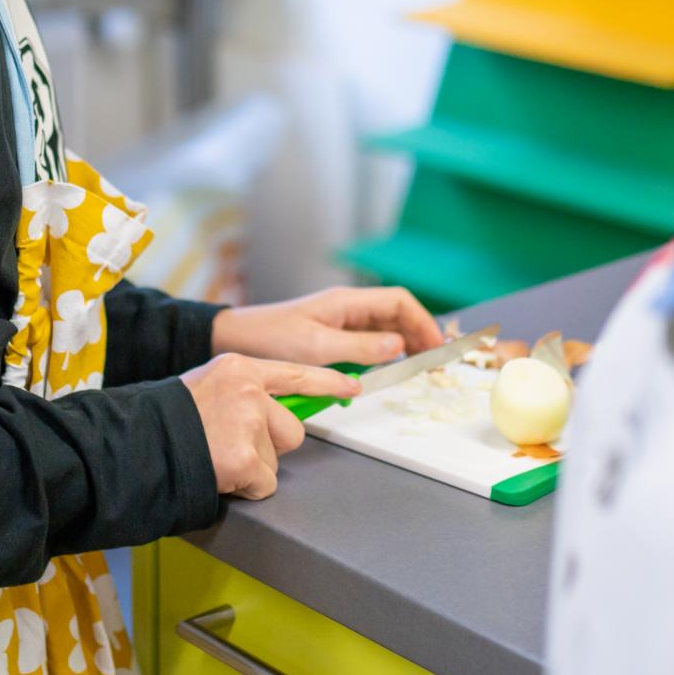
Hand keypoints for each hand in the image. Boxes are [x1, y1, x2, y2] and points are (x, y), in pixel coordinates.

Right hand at [181, 354, 357, 499]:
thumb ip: (242, 391)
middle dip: (271, 445)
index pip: (296, 373)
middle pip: (292, 429)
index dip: (328, 381)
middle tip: (231, 444)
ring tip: (217, 456)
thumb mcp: (207, 385)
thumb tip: (276, 412)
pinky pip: (264, 484)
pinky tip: (218, 472)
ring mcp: (248, 424)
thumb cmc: (167, 419)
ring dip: (254, 467)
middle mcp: (249, 391)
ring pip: (277, 459)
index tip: (354, 385)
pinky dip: (245, 487)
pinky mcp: (245, 458)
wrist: (136, 443)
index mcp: (239, 368)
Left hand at [211, 286, 443, 370]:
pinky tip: (381, 373)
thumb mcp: (317, 347)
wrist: (236, 339)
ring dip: (401, 348)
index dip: (423, 322)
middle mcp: (348, 307)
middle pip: (396, 315)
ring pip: (383, 331)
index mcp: (347, 301)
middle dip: (418, 336)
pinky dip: (378, 357)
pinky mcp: (331, 336)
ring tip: (415, 369)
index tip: (437, 346)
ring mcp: (340, 321)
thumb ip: (360, 347)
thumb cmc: (271, 338)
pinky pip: (365, 344)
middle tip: (433, 363)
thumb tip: (399, 345)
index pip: (399, 302)